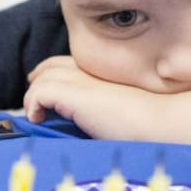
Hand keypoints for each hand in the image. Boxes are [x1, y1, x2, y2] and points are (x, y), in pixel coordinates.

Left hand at [23, 56, 156, 139]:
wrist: (157, 124)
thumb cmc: (146, 126)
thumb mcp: (121, 112)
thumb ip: (102, 110)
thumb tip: (88, 126)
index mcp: (102, 75)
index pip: (68, 64)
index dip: (52, 72)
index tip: (44, 85)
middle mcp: (90, 73)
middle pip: (51, 66)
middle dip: (38, 78)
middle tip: (32, 99)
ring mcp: (82, 81)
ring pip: (43, 77)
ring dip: (33, 96)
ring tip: (35, 115)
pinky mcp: (74, 93)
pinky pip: (40, 91)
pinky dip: (33, 104)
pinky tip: (38, 118)